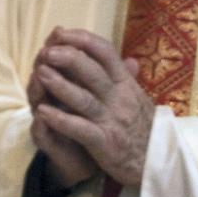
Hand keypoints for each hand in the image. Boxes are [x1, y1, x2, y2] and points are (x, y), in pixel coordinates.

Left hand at [32, 27, 152, 185]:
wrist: (158, 162)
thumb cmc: (143, 127)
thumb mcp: (139, 98)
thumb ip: (128, 78)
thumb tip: (129, 58)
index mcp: (126, 83)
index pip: (106, 53)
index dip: (83, 40)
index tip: (61, 33)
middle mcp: (120, 98)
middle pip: (93, 72)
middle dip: (69, 58)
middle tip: (47, 51)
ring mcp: (112, 120)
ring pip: (84, 99)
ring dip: (60, 85)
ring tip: (39, 73)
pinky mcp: (105, 142)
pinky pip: (81, 129)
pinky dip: (61, 120)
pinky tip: (43, 112)